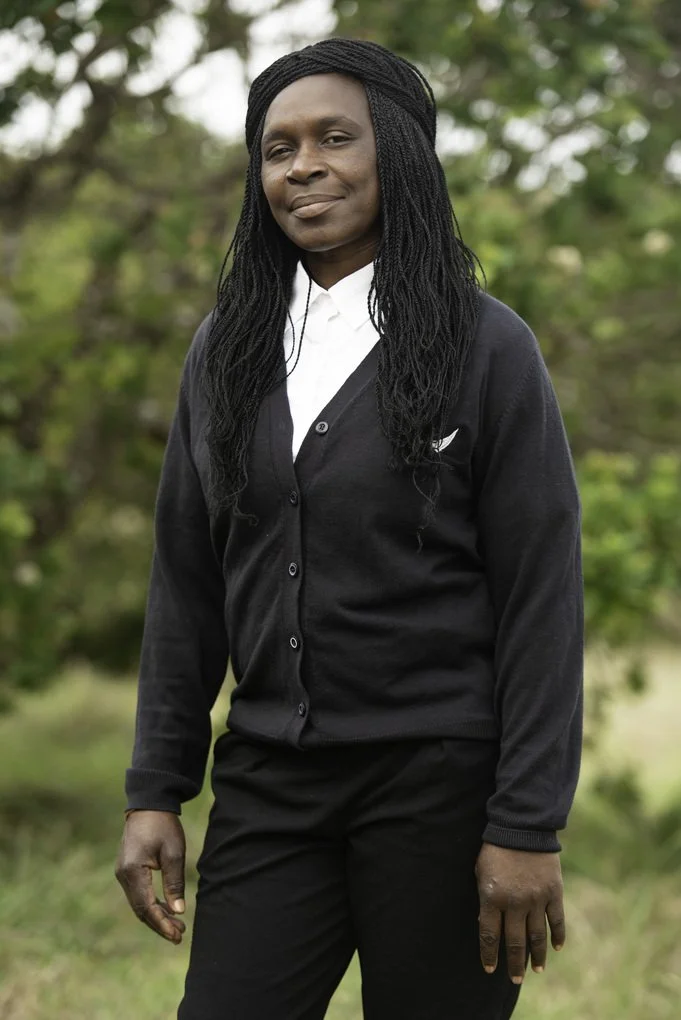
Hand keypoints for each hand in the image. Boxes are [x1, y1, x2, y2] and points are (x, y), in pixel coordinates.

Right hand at [115, 810, 186, 943]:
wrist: (148, 805)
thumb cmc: (163, 826)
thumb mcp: (173, 853)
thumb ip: (174, 883)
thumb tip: (178, 911)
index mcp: (132, 871)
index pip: (146, 907)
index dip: (162, 923)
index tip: (177, 935)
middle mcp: (123, 875)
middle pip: (140, 909)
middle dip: (160, 924)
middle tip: (180, 935)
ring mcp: (123, 873)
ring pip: (139, 903)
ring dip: (156, 915)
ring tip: (178, 925)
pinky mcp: (127, 870)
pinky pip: (138, 894)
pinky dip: (151, 904)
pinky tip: (166, 909)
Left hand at [475, 841, 565, 983]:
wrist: (521, 828)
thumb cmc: (495, 849)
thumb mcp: (480, 872)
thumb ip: (485, 898)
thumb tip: (486, 924)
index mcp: (492, 898)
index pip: (489, 935)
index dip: (489, 954)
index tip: (490, 969)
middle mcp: (515, 903)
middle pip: (514, 942)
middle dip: (514, 964)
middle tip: (515, 980)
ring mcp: (536, 899)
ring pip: (537, 936)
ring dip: (537, 956)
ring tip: (536, 971)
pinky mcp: (553, 893)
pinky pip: (557, 921)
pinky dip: (558, 936)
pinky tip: (556, 948)